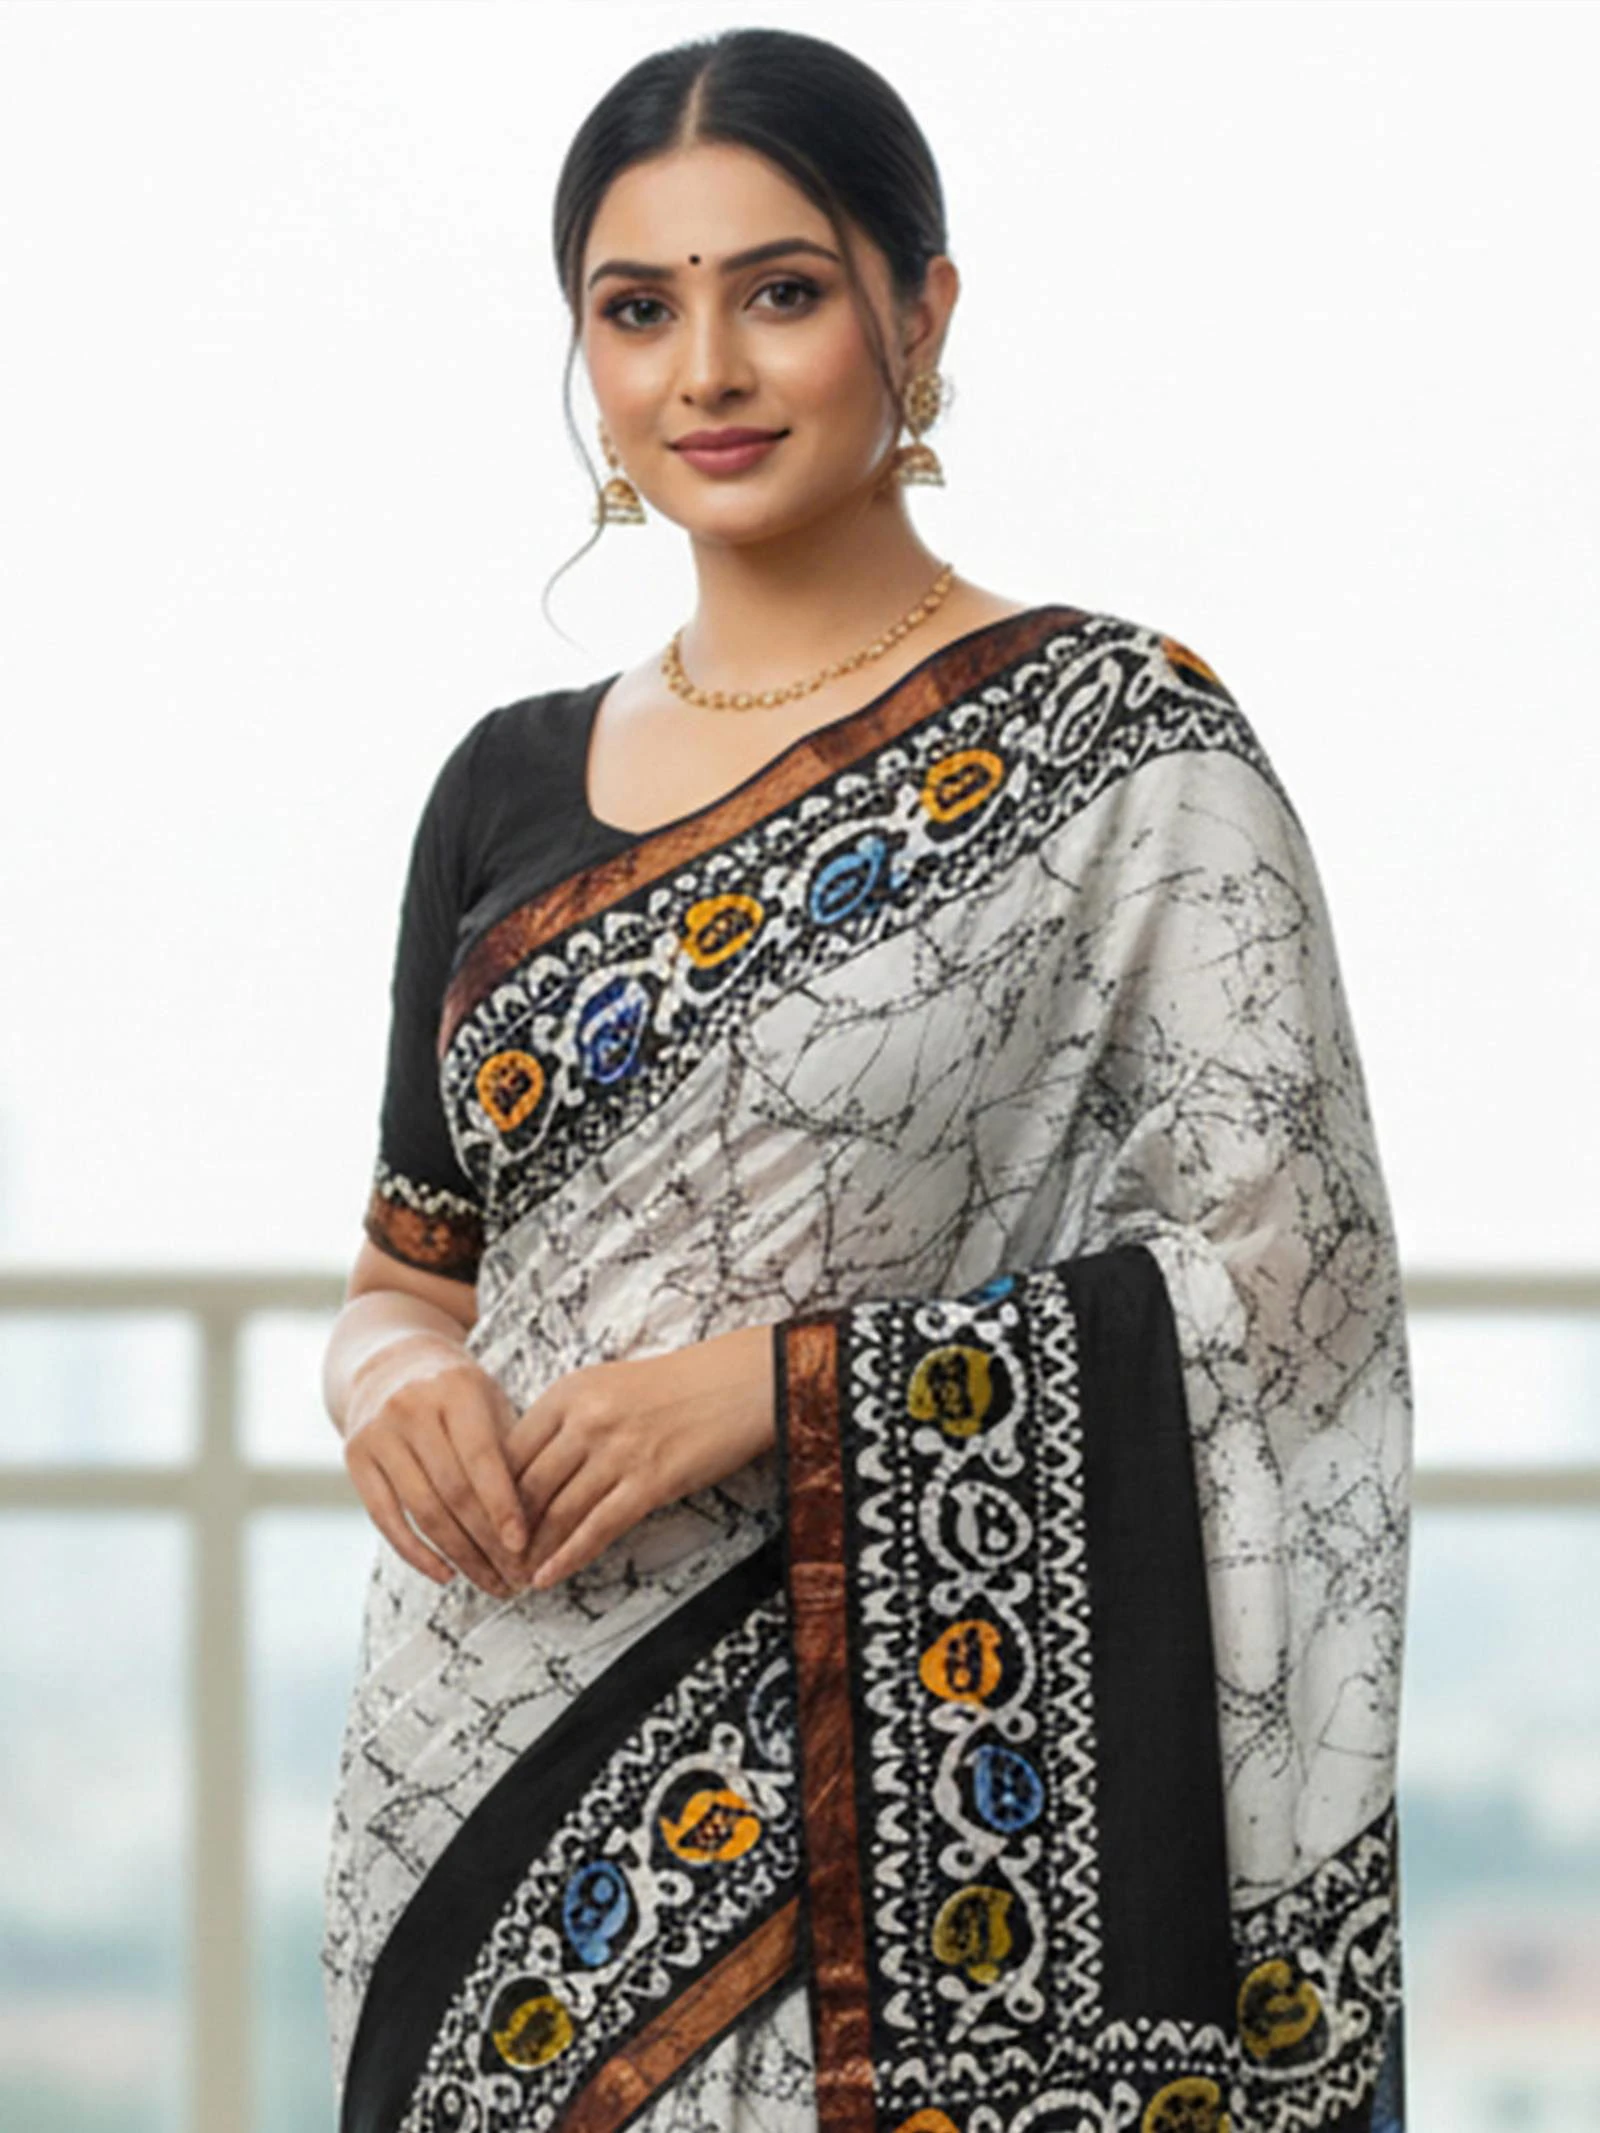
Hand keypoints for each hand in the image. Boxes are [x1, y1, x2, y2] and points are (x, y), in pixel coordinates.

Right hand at [342, 1332, 529, 1596]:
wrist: (389, 1361)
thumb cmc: (457, 1391)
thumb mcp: (488, 1402)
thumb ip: (509, 1450)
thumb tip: (537, 1522)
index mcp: (456, 1389)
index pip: (482, 1458)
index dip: (503, 1506)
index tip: (524, 1547)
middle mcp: (411, 1408)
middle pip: (453, 1492)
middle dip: (487, 1542)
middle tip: (516, 1578)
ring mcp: (378, 1433)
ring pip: (422, 1511)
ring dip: (459, 1557)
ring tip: (491, 1583)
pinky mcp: (354, 1456)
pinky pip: (386, 1518)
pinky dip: (415, 1553)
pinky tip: (445, 1575)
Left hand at [502, 1323, 776, 1591]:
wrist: (736, 1382)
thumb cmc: (674, 1386)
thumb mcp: (606, 1386)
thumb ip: (566, 1420)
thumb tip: (530, 1469)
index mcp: (568, 1392)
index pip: (509, 1451)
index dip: (489, 1494)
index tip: (479, 1522)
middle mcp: (586, 1420)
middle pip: (526, 1486)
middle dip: (504, 1532)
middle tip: (490, 1561)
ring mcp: (617, 1451)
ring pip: (557, 1512)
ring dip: (532, 1552)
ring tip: (514, 1578)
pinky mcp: (649, 1482)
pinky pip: (597, 1527)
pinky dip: (568, 1557)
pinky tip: (549, 1576)